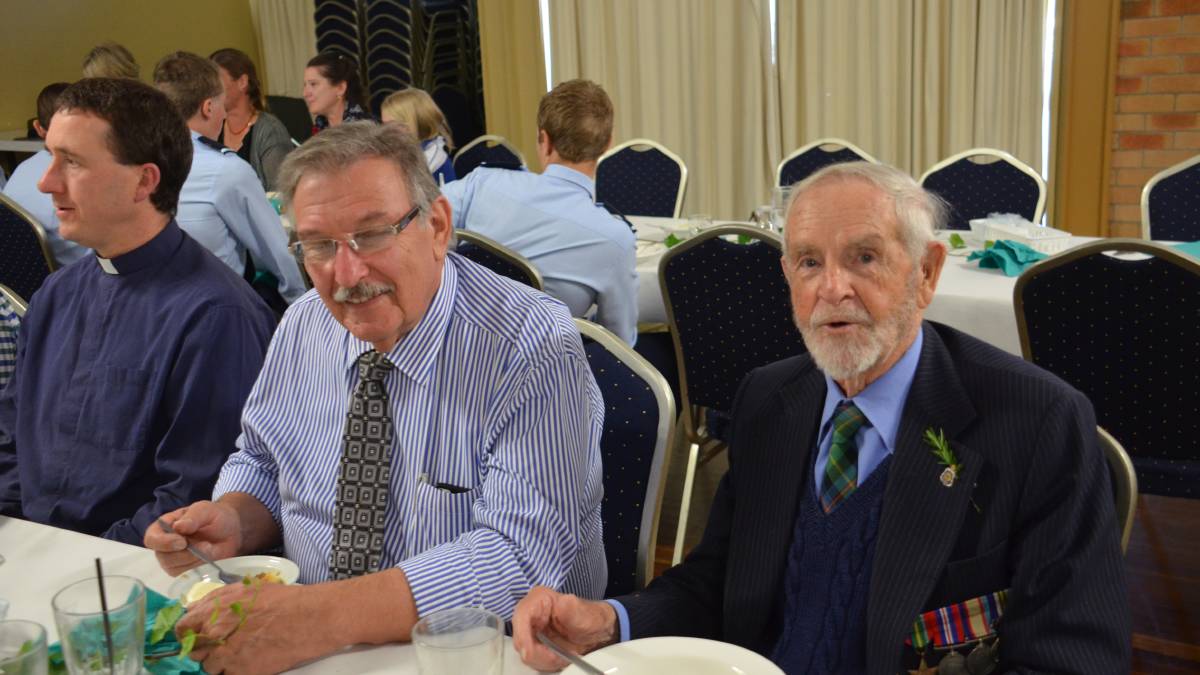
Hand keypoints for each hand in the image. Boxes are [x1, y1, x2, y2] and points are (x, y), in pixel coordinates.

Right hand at [144, 500, 241, 575]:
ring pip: (175, 569)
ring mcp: (175, 561)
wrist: (231, 530)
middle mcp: (165, 547)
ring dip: (195, 561)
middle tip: (205, 545)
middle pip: (163, 557)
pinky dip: (201, 568)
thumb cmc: (214, 516)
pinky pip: (188, 576)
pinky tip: (211, 558)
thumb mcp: (205, 510)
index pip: (152, 539)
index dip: (164, 543)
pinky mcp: (187, 572)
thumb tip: (178, 527)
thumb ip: (192, 517)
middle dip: (185, 554)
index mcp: (164, 528)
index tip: (182, 542)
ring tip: (210, 548)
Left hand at [177, 582, 330, 674]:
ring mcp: (228, 655)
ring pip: (209, 667)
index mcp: (215, 610)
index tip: (195, 635)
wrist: (311, 618)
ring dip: (220, 662)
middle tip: (223, 644)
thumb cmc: (283, 600)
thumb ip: (216, 600)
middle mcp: (216, 633)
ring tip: (240, 652)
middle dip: (205, 648)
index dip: (187, 633)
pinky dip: (235, 671)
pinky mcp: (242, 672)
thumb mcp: (246, 589)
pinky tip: (251, 660)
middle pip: (194, 650)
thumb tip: (195, 612)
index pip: (183, 627)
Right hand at [511, 586, 618, 670]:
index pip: (521, 616)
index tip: (530, 651)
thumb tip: (563, 603)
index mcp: (540, 599)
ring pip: (524, 650)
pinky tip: (557, 658)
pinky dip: (544, 662)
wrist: (596, 632)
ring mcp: (531, 629)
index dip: (523, 635)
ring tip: (560, 657)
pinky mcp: (534, 642)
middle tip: (555, 657)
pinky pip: (532, 657)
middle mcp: (531, 613)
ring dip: (541, 659)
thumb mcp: (584, 614)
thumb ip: (572, 609)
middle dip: (536, 651)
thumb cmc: (590, 618)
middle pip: (520, 636)